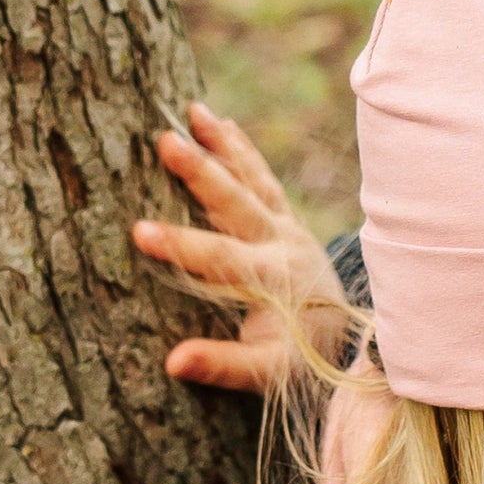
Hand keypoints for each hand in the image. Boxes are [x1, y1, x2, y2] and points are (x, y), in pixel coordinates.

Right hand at [132, 103, 351, 394]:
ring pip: (253, 179)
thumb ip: (222, 365)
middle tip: (164, 141)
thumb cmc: (296, 359)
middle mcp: (282, 246)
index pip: (222, 259)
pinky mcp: (287, 219)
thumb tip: (173, 362)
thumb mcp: (264, 371)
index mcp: (272, 281)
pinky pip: (263, 178)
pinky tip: (220, 123)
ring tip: (192, 111)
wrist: (344, 339)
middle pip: (238, 204)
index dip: (182, 246)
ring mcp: (287, 227)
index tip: (139, 231)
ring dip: (223, 145)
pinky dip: (242, 150)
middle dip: (202, 173)